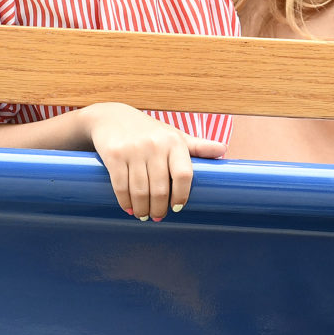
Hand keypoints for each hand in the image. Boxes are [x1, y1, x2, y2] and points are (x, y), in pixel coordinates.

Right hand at [80, 102, 224, 220]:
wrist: (111, 117)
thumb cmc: (149, 131)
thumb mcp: (174, 135)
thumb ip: (198, 146)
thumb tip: (223, 150)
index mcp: (174, 142)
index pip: (184, 175)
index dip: (182, 195)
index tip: (177, 207)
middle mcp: (155, 145)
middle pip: (160, 189)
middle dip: (159, 208)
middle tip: (158, 217)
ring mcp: (133, 150)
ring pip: (140, 191)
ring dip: (142, 209)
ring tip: (144, 215)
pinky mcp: (114, 155)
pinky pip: (121, 186)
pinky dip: (125, 202)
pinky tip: (130, 208)